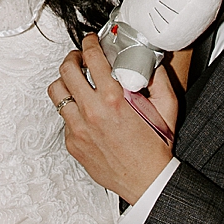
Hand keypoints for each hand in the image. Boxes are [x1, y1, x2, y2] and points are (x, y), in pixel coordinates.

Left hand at [48, 34, 177, 200]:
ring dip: (65, 82)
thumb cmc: (155, 150)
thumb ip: (160, 79)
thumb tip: (151, 61)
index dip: (89, 43)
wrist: (147, 182)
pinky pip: (64, 118)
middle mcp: (92, 112)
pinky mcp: (73, 143)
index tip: (90, 41)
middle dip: (72, 58)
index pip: (92, 58)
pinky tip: (85, 111)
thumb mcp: (166, 108)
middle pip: (66, 70)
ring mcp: (78, 129)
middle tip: (79, 58)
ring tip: (75, 81)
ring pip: (56, 92)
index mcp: (114, 99)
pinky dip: (72, 109)